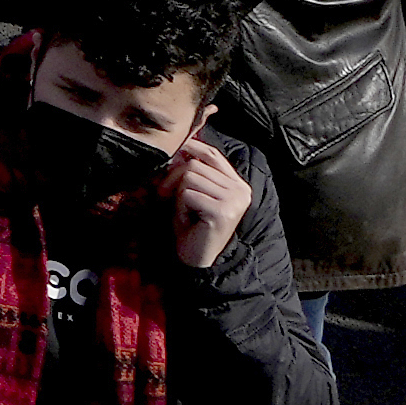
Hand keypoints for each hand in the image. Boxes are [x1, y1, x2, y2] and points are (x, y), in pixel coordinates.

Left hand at [159, 130, 251, 272]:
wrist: (198, 259)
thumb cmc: (192, 225)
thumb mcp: (193, 193)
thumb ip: (192, 172)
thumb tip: (181, 145)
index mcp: (237, 185)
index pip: (213, 155)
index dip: (191, 147)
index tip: (174, 149)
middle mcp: (240, 191)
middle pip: (194, 164)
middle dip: (172, 177)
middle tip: (165, 195)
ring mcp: (234, 201)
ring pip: (189, 177)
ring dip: (177, 195)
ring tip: (184, 211)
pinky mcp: (222, 212)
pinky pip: (187, 194)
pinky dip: (180, 206)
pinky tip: (188, 220)